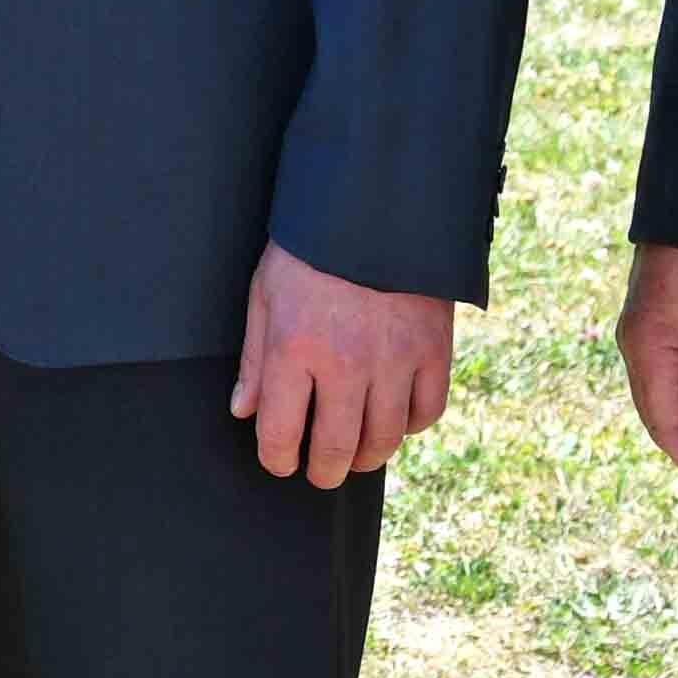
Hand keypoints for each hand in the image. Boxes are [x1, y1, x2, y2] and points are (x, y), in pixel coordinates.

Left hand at [232, 238, 457, 487]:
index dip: (277, 459)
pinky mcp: (433, 349)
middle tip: (321, 473)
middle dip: (324, 471)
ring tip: (357, 455)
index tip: (280, 462)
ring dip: (368, 457)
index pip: (281, 433)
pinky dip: (411, 425)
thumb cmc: (309, 249)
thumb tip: (244, 412)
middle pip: (337, 448)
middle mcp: (345, 363)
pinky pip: (427, 411)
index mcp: (293, 348)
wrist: (374, 205)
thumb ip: (255, 358)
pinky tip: (395, 419)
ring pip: (384, 438)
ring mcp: (394, 359)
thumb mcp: (265, 293)